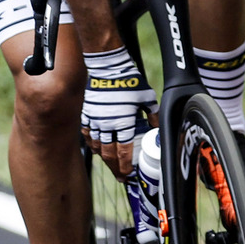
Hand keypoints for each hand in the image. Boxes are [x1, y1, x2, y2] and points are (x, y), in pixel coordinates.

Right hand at [82, 46, 153, 177]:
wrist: (107, 67)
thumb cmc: (129, 80)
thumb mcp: (147, 97)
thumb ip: (153, 114)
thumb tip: (157, 127)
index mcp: (123, 122)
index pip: (124, 152)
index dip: (126, 166)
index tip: (129, 175)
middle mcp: (107, 124)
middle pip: (109, 154)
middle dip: (115, 168)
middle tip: (120, 176)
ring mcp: (95, 120)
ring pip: (97, 146)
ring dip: (103, 158)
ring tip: (109, 165)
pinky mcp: (87, 114)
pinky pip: (87, 134)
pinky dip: (91, 144)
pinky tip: (95, 148)